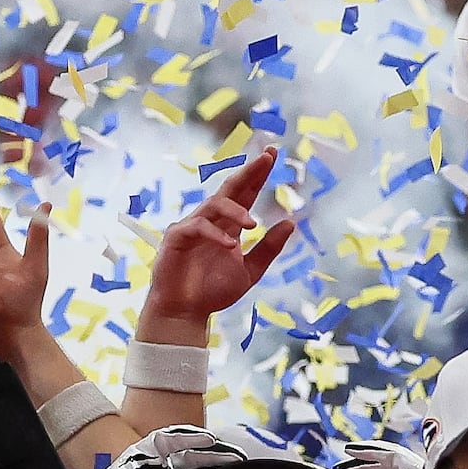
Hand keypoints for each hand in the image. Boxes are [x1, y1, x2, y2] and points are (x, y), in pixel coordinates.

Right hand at [144, 147, 297, 325]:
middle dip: (248, 172)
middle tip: (266, 159)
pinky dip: (215, 234)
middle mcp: (211, 221)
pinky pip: (198, 227)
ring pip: (214, 205)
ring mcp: (192, 227)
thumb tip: (290, 222)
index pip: (245, 194)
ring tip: (252, 224)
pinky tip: (230, 245)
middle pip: (230, 189)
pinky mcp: (176, 238)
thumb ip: (268, 248)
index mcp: (228, 226)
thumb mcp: (250, 271)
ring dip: (235, 210)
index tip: (271, 155)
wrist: (186, 313)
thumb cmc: (212, 292)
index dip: (257, 175)